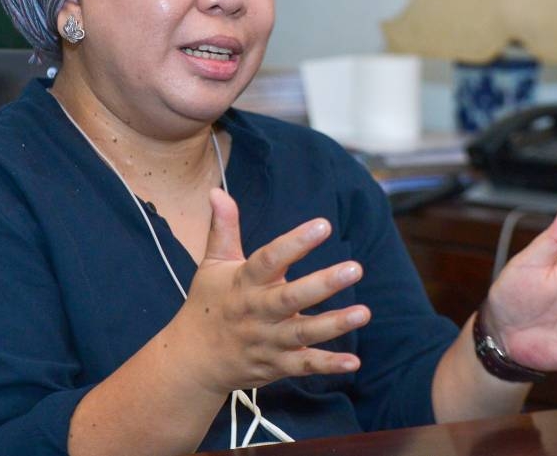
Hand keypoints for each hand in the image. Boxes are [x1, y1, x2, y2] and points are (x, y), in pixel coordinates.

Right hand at [175, 189, 370, 393]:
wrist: (192, 360)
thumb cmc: (208, 304)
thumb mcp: (212, 264)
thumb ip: (223, 228)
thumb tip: (217, 190)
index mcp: (243, 282)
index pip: (269, 259)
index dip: (295, 242)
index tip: (323, 225)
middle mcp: (256, 312)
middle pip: (290, 298)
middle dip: (323, 284)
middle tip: (355, 268)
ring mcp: (267, 341)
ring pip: (302, 333)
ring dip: (334, 325)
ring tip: (364, 312)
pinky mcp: (276, 365)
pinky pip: (303, 366)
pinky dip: (328, 365)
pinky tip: (353, 362)